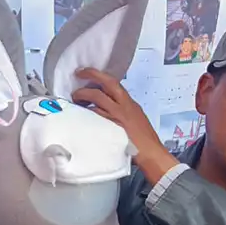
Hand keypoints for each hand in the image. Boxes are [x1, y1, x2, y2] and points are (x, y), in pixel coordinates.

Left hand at [71, 68, 177, 183]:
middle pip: (105, 86)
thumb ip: (123, 108)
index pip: (113, 83)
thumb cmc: (144, 139)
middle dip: (90, 76)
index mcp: (129, 103)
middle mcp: (122, 107)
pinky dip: (85, 113)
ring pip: (96, 100)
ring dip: (82, 96)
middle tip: (78, 76)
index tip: (85, 72)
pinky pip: (93, 116)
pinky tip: (79, 114)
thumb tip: (109, 104)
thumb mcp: (136, 117)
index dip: (97, 74)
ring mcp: (115, 117)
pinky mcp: (109, 129)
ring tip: (75, 98)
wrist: (150, 153)